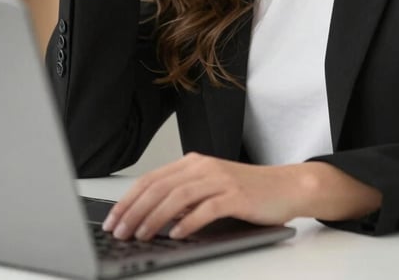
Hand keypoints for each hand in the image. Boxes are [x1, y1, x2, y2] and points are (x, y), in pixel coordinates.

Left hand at [102, 153, 307, 240]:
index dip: (128, 199)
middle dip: (135, 210)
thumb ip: (184, 198)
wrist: (286, 186)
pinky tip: (176, 235)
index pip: (152, 179)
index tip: (112, 219)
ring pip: (179, 196)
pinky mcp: (236, 196)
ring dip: (155, 217)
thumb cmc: (247, 192)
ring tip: (141, 235)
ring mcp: (220, 180)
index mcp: (194, 163)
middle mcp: (204, 167)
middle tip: (119, 231)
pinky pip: (207, 208)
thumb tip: (151, 217)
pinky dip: (188, 222)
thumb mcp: (210, 189)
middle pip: (160, 186)